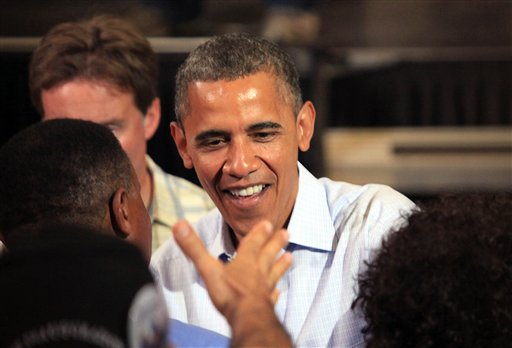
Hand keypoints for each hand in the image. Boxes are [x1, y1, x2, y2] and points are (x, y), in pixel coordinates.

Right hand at [172, 220, 291, 322]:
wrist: (247, 318)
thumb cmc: (229, 294)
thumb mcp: (208, 268)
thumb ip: (194, 248)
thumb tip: (179, 225)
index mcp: (244, 262)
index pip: (252, 243)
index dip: (259, 233)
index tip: (268, 223)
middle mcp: (257, 273)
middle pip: (268, 254)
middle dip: (275, 243)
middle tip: (286, 233)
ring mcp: (263, 289)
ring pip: (274, 273)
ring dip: (281, 264)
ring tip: (290, 256)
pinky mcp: (266, 305)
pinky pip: (271, 297)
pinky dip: (274, 293)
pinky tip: (278, 292)